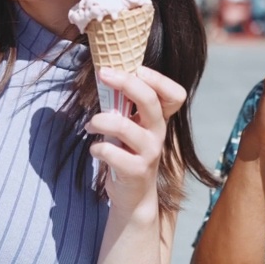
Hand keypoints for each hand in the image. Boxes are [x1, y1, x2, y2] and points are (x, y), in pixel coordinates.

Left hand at [84, 66, 185, 217]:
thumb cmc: (128, 153)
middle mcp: (158, 133)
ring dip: (100, 120)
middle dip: (126, 83)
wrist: (133, 195)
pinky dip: (97, 147)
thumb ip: (124, 105)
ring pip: (124, 125)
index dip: (158, 78)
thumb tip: (106, 74)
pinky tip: (95, 149)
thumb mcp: (131, 126)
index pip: (174, 94)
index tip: (136, 68)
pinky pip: (111, 151)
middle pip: (150, 100)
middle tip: (103, 74)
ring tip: (90, 125)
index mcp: (159, 119)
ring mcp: (149, 152)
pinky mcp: (136, 170)